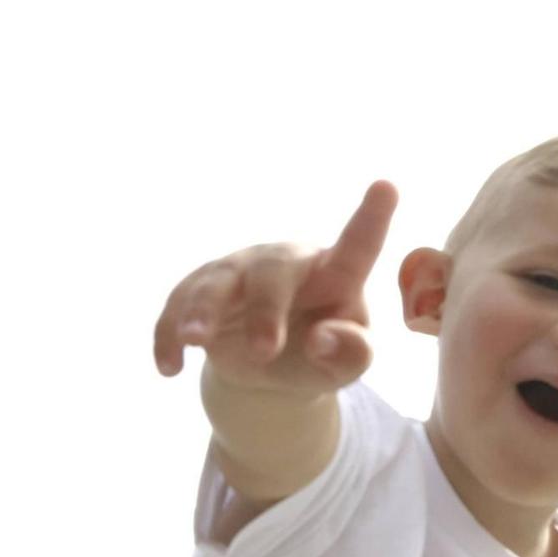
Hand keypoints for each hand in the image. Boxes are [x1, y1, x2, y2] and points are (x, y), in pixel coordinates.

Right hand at [153, 181, 395, 394]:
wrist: (271, 369)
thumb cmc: (323, 354)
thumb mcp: (348, 363)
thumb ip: (351, 353)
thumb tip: (322, 339)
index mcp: (335, 273)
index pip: (359, 245)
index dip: (372, 218)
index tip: (388, 187)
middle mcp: (283, 263)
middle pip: (271, 272)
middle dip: (265, 310)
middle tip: (266, 351)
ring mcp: (237, 274)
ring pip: (214, 283)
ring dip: (202, 312)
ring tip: (194, 342)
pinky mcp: (198, 292)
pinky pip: (177, 308)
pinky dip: (169, 335)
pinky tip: (169, 367)